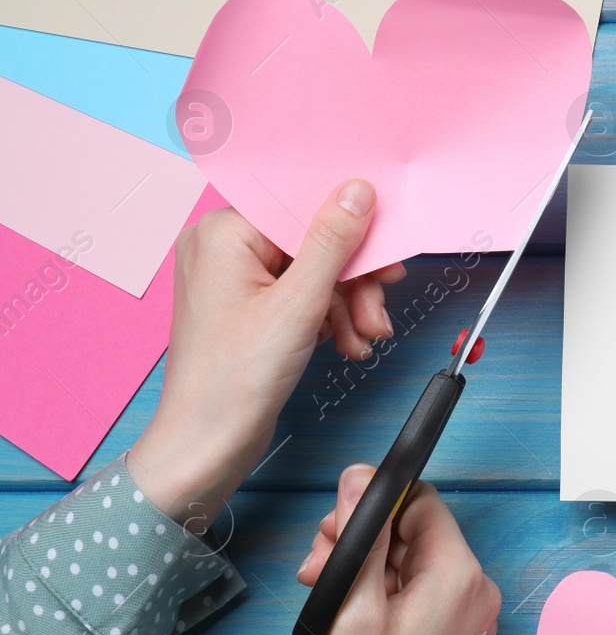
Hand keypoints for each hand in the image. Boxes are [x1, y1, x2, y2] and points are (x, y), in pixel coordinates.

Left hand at [128, 180, 403, 527]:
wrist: (207, 445)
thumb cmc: (235, 378)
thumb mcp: (298, 304)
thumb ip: (332, 242)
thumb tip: (356, 190)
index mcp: (224, 233)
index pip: (304, 208)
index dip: (352, 232)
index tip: (388, 254)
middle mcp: (224, 247)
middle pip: (313, 241)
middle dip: (354, 279)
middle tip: (379, 309)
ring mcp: (235, 279)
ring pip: (313, 271)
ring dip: (348, 303)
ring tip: (365, 336)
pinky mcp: (249, 307)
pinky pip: (302, 294)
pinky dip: (329, 317)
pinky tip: (346, 343)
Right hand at [297, 465, 501, 634]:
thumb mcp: (354, 604)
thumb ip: (362, 534)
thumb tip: (360, 478)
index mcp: (460, 576)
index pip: (423, 503)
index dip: (374, 505)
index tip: (335, 524)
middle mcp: (476, 591)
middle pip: (415, 532)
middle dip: (362, 539)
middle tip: (318, 563)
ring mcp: (469, 616)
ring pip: (411, 561)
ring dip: (365, 565)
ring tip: (323, 588)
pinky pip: (420, 591)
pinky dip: (382, 591)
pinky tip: (347, 608)